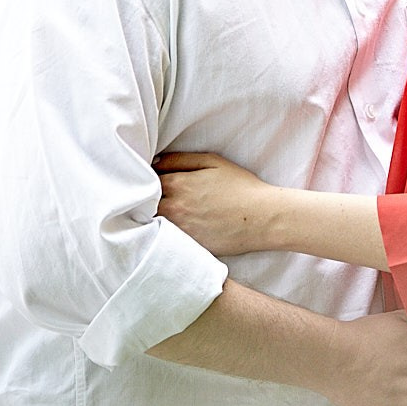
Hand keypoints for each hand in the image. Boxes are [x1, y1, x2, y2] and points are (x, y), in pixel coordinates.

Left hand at [154, 152, 276, 256]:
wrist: (262, 218)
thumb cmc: (241, 187)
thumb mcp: (213, 162)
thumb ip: (180, 159)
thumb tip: (156, 162)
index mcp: (178, 184)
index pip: (147, 180)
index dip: (147, 179)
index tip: (150, 180)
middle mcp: (173, 208)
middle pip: (144, 204)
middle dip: (145, 200)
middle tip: (151, 197)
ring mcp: (179, 230)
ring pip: (151, 223)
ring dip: (152, 217)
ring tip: (161, 213)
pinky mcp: (187, 246)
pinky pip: (165, 239)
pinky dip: (164, 234)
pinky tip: (173, 229)